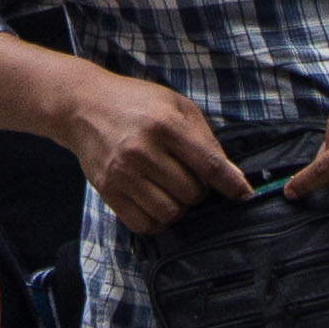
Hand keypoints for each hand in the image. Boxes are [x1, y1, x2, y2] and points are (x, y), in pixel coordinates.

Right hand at [53, 71, 252, 234]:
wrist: (83, 106)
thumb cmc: (136, 103)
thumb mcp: (176, 106)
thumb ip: (205, 139)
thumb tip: (231, 177)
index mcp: (165, 125)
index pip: (209, 165)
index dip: (232, 185)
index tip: (244, 194)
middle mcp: (142, 150)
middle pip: (192, 194)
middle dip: (199, 191)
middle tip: (190, 177)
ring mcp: (123, 173)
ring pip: (170, 213)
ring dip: (179, 207)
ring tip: (172, 189)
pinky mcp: (108, 191)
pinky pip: (144, 224)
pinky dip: (158, 220)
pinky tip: (157, 202)